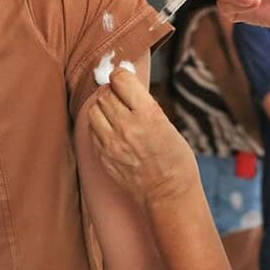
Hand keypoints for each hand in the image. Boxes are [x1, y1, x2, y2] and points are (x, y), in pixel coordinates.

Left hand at [88, 70, 200, 208]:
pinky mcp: (103, 156)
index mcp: (148, 114)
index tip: (124, 78)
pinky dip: (100, 126)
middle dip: (112, 91)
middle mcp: (127, 126)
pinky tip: (113, 131)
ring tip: (115, 113)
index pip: (120, 79)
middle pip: (105, 94)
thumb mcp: (167, 124)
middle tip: (120, 96)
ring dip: (103, 107)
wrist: (168, 194)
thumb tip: (125, 87)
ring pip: (94, 110)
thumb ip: (144, 105)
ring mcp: (111, 143)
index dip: (121, 76)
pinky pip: (93, 131)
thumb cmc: (175, 159)